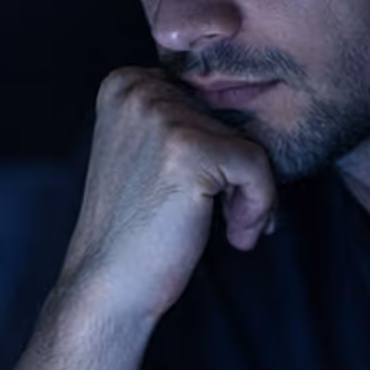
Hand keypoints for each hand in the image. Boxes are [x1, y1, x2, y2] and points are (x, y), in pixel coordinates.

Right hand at [56, 67, 278, 327]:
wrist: (109, 286)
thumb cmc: (138, 228)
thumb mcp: (151, 154)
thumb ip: (187, 120)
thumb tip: (257, 99)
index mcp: (126, 83)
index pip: (211, 100)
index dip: (221, 150)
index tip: (210, 194)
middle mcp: (138, 89)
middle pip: (233, 119)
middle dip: (239, 173)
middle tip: (222, 216)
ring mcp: (160, 115)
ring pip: (250, 142)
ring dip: (253, 193)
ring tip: (228, 228)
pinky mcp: (188, 149)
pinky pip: (258, 164)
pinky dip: (261, 205)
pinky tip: (236, 236)